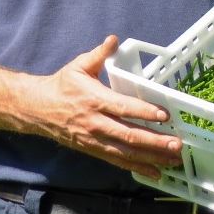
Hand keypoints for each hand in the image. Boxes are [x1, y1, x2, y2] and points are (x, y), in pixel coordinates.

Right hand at [31, 35, 182, 179]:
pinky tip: (155, 172)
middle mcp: (96, 123)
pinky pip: (117, 161)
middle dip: (154, 142)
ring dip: (151, 158)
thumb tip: (113, 40)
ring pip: (126, 153)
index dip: (144, 112)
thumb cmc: (62, 85)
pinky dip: (137, 168)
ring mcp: (95, 140)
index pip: (123, 107)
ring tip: (173, 161)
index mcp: (95, 99)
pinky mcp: (93, 151)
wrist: (37, 110)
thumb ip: (99, 54)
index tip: (164, 116)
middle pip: (128, 135)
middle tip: (177, 144)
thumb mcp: (78, 65)